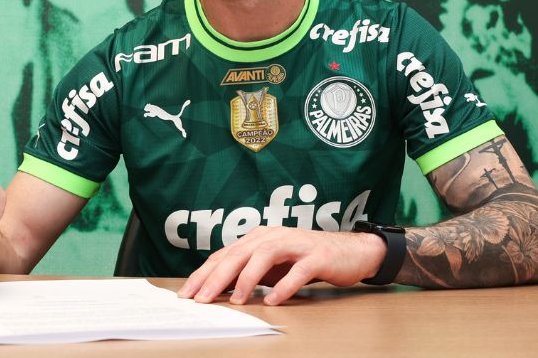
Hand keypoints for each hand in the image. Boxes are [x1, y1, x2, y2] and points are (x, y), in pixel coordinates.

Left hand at [177, 226, 385, 305]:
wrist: (351, 252)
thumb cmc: (306, 259)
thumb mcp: (273, 267)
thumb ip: (249, 274)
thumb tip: (219, 292)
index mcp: (259, 238)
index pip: (225, 255)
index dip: (204, 273)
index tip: (187, 294)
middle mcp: (274, 236)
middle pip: (239, 254)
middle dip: (217, 277)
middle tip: (201, 299)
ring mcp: (296, 244)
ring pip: (265, 256)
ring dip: (248, 279)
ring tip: (237, 301)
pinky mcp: (318, 256)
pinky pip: (299, 270)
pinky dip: (285, 285)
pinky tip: (274, 300)